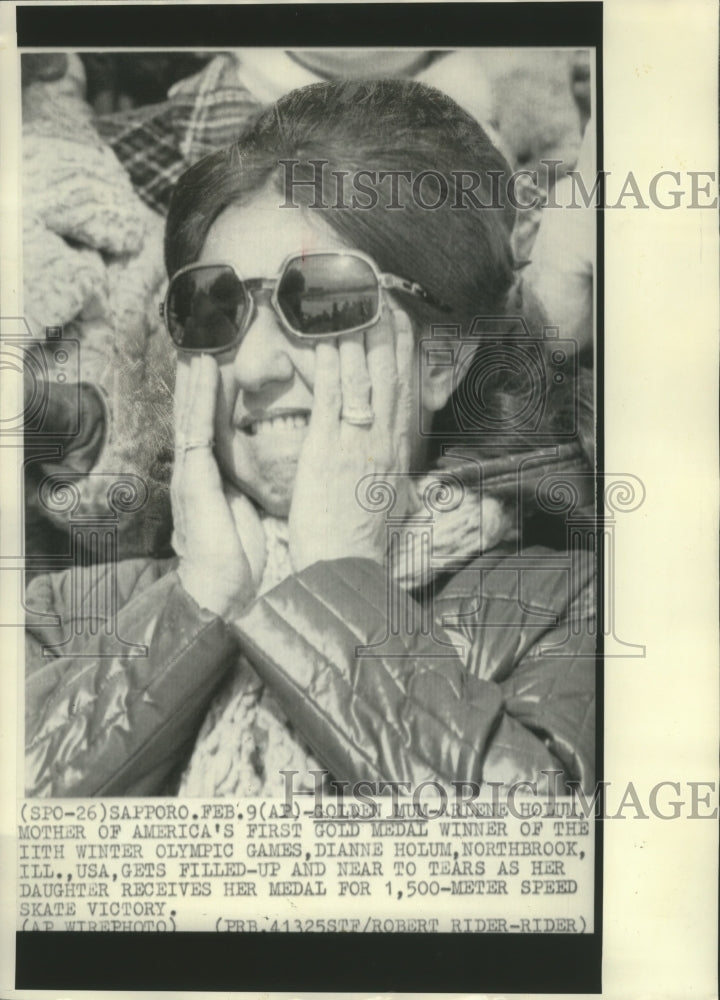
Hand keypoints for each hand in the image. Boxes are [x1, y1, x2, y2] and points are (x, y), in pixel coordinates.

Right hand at [172, 354, 265, 615]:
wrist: (223, 594)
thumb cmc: (241, 560)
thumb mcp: (249, 512)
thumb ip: (249, 485)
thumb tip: (271, 470)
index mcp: (213, 474)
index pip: (213, 420)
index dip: (216, 387)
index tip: (226, 352)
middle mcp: (198, 467)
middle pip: (198, 407)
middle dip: (201, 370)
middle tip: (208, 330)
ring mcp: (191, 470)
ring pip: (192, 408)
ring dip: (197, 371)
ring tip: (203, 332)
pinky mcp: (192, 477)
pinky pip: (196, 427)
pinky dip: (199, 396)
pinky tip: (203, 368)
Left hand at [289, 304, 416, 571]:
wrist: (347, 565)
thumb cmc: (364, 539)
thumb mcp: (394, 500)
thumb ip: (394, 470)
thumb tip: (398, 453)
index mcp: (398, 451)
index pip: (406, 389)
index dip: (405, 349)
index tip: (402, 318)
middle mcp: (383, 440)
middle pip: (388, 374)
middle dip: (385, 330)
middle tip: (378, 294)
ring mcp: (356, 443)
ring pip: (361, 379)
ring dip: (355, 337)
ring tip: (348, 302)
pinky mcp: (327, 451)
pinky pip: (329, 399)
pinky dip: (328, 367)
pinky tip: (323, 340)